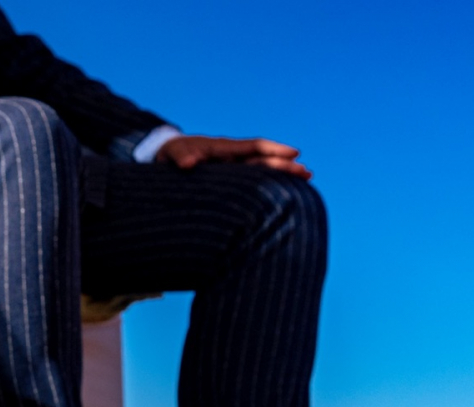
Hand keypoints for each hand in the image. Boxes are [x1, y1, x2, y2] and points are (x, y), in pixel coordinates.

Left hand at [156, 135, 311, 179]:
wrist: (165, 158)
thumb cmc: (170, 154)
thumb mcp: (172, 154)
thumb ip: (181, 157)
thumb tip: (189, 164)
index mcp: (223, 148)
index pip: (253, 147)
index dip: (272, 150)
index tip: (293, 153)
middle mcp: (232, 158)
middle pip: (263, 160)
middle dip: (284, 165)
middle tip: (307, 173)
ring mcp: (232, 169)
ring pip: (261, 171)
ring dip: (281, 174)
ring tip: (306, 180)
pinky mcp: (228, 181)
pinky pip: (251, 181)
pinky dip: (266, 185)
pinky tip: (281, 193)